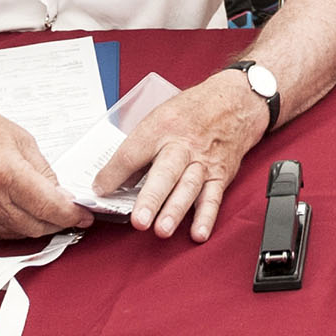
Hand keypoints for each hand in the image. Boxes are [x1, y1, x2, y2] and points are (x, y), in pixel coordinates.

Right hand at [0, 95, 86, 242]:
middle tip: (70, 215)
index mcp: (7, 175)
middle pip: (37, 226)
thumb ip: (40, 167)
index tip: (85, 215)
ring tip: (48, 215)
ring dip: (38, 227)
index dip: (73, 214)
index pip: (51, 207)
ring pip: (18, 233)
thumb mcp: (14, 135)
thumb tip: (57, 190)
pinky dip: (14, 227)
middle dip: (59, 223)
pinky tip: (20, 215)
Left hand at [95, 68, 266, 242]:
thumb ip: (139, 149)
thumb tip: (116, 180)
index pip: (133, 153)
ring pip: (188, 188)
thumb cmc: (192, 111)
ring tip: (162, 230)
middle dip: (151, 198)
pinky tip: (198, 233)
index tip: (100, 190)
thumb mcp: (160, 118)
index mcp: (161, 128)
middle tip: (139, 220)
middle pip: (165, 173)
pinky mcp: (220, 175)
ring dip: (175, 211)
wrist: (235, 102)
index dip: (114, 174)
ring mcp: (203, 162)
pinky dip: (206, 217)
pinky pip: (213, 198)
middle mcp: (183, 146)